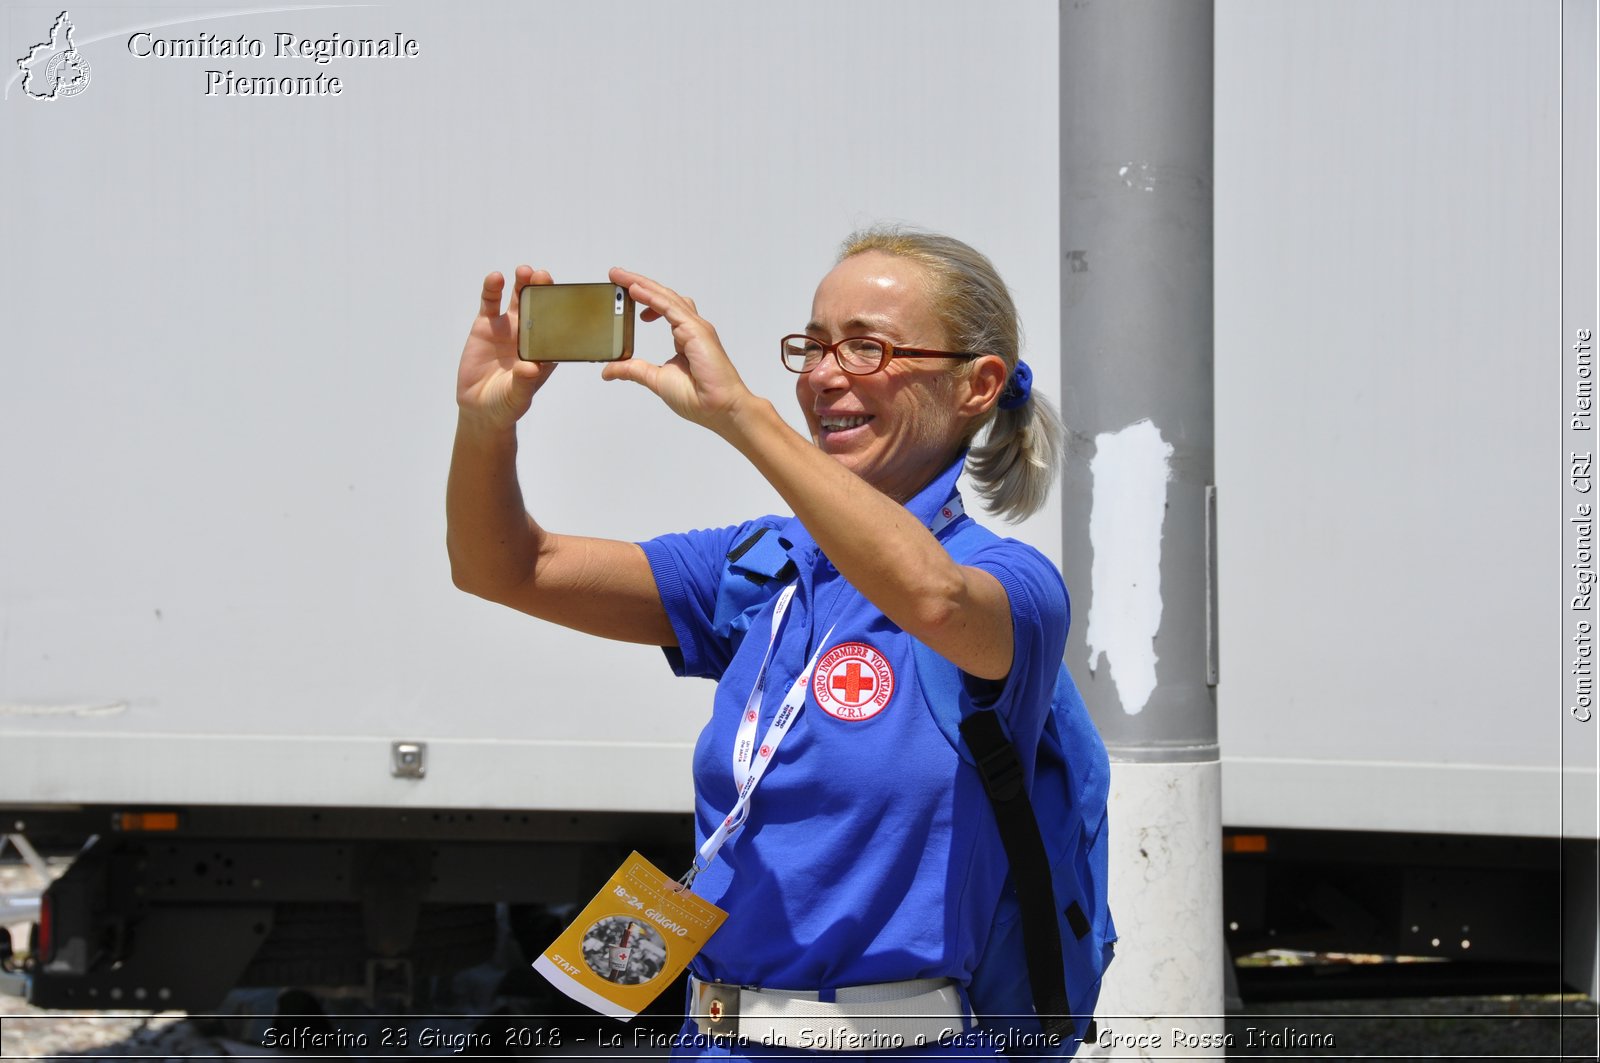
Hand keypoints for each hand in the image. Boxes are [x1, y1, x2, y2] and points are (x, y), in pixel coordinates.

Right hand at [456, 266, 557, 430]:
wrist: (480, 406)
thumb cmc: (507, 403)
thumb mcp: (517, 396)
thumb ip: (523, 382)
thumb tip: (529, 368)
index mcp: (547, 349)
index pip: (560, 326)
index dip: (564, 311)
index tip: (567, 298)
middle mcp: (531, 333)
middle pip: (541, 306)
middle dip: (544, 290)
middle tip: (544, 277)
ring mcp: (510, 327)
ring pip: (517, 299)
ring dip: (522, 283)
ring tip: (525, 272)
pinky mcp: (487, 325)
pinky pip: (490, 302)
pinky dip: (492, 289)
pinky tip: (495, 278)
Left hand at [600, 267, 753, 435]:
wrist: (720, 409)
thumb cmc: (700, 398)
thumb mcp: (656, 380)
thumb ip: (634, 370)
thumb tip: (610, 371)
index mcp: (684, 337)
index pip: (662, 308)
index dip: (645, 297)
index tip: (625, 292)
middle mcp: (691, 328)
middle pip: (663, 297)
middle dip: (639, 283)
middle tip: (617, 274)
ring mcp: (695, 328)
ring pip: (666, 298)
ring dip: (643, 285)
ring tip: (621, 277)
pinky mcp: (696, 331)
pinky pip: (670, 308)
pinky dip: (652, 298)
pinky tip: (635, 290)